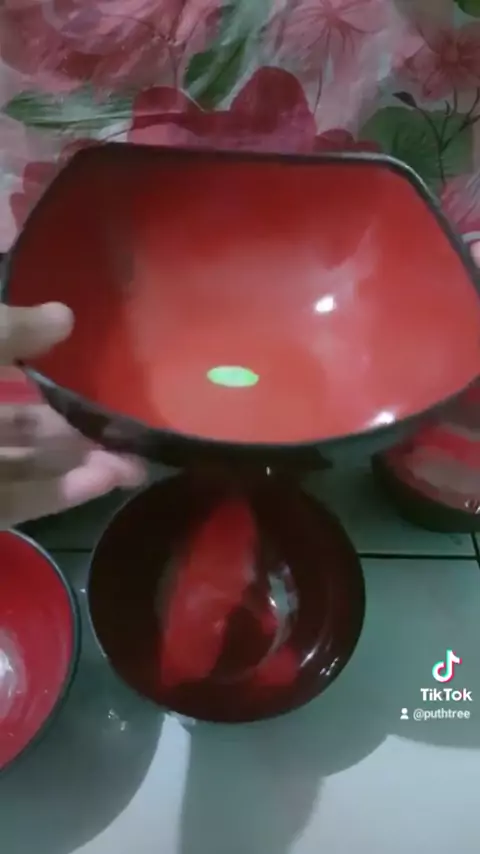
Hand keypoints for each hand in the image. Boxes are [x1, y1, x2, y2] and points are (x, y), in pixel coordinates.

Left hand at [0, 301, 145, 526]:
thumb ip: (12, 329)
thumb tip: (65, 314)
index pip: (4, 367)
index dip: (44, 367)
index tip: (94, 368)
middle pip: (22, 424)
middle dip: (78, 428)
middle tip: (132, 429)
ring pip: (26, 465)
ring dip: (80, 465)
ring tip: (134, 464)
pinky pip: (17, 501)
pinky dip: (59, 495)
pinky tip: (104, 483)